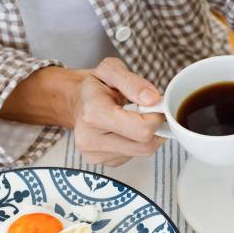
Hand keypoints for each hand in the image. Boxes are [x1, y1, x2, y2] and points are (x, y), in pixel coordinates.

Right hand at [1, 59, 164, 166]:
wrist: (77, 101)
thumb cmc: (95, 85)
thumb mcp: (111, 70)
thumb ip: (133, 83)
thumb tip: (153, 99)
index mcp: (93, 113)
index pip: (141, 129)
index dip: (156, 117)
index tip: (155, 105)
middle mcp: (90, 139)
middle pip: (145, 146)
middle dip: (154, 128)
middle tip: (148, 112)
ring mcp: (95, 154)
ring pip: (142, 153)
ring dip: (147, 136)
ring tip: (134, 119)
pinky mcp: (103, 162)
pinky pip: (134, 157)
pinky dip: (136, 143)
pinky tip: (125, 130)